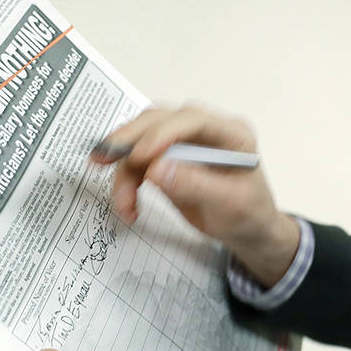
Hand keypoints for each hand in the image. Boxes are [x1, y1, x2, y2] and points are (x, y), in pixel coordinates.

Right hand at [91, 104, 300, 285]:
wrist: (248, 231)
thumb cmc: (249, 215)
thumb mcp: (231, 204)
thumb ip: (196, 185)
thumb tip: (155, 169)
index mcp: (232, 133)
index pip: (193, 119)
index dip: (163, 133)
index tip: (140, 156)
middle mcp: (205, 131)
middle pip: (159, 120)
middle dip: (128, 139)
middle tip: (101, 159)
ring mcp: (184, 143)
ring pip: (141, 140)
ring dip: (124, 170)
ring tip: (124, 204)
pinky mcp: (166, 158)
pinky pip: (137, 163)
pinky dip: (127, 182)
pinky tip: (128, 206)